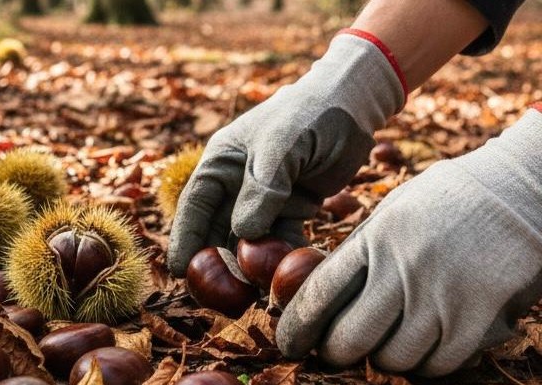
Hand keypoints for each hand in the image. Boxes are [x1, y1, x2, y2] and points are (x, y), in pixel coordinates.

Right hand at [167, 32, 404, 275]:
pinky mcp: (292, 209)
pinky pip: (281, 240)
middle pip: (217, 230)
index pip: (194, 206)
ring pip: (249, 240)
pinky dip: (281, 259)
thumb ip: (262, 189)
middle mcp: (236, 184)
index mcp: (221, 164)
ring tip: (250, 294)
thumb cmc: (309, 115)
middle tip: (217, 294)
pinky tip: (283, 279)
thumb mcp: (282, 145)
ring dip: (249, 266)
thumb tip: (243, 234)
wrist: (354, 106)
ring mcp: (264, 199)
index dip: (185, 239)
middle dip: (217, 262)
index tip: (179, 270)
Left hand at [277, 108, 541, 376]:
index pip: (319, 293)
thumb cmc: (450, 199)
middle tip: (337, 352)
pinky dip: (427, 365)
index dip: (297, 326)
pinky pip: (439, 363)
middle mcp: (402, 268)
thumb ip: (361, 248)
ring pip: (394, 357)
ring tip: (385, 347)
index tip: (290, 342)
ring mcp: (440, 294)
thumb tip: (319, 289)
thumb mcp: (394, 211)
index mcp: (374, 238)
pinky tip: (425, 350)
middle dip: (336, 353)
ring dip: (384, 360)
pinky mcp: (477, 315)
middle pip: (350, 337)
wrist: (520, 189)